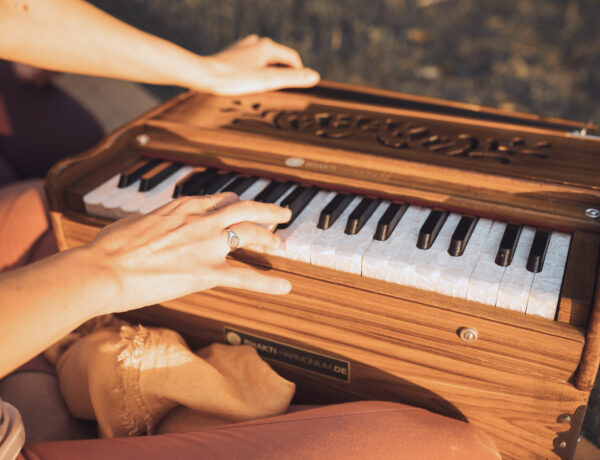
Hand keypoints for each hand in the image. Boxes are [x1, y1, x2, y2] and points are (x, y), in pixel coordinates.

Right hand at [85, 192, 292, 312]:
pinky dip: (269, 282)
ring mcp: (206, 245)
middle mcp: (199, 221)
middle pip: (244, 209)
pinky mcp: (206, 273)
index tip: (243, 206)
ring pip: (251, 233)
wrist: (104, 269)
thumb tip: (153, 227)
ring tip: (281, 245)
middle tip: (281, 214)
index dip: (236, 202)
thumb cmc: (110, 248)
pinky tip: (285, 286)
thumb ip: (154, 224)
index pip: (219, 199)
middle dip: (266, 211)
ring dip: (270, 238)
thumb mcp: (134, 223)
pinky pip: (246, 277)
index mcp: (181, 207)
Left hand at [202, 35, 319, 94]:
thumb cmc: (236, 79)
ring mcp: (242, 47)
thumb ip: (292, 79)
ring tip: (267, 86)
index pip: (291, 57)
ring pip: (262, 57)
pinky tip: (249, 80)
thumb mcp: (268, 81)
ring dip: (268, 70)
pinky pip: (248, 61)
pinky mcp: (230, 54)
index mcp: (267, 47)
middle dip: (282, 71)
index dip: (298, 72)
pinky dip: (254, 69)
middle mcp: (255, 43)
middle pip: (277, 57)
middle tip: (283, 89)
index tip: (299, 87)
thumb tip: (315, 77)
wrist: (205, 75)